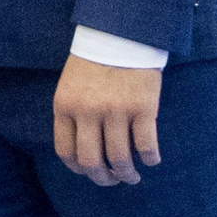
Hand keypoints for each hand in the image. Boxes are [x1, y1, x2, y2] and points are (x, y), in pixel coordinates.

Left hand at [54, 54, 161, 185]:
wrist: (119, 37)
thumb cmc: (93, 65)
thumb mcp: (70, 88)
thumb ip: (72, 117)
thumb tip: (82, 156)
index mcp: (65, 106)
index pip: (66, 151)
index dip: (79, 169)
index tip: (90, 172)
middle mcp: (88, 111)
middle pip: (91, 162)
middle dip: (103, 179)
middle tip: (113, 180)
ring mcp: (115, 111)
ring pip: (119, 159)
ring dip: (127, 175)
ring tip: (132, 176)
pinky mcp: (143, 109)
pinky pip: (146, 146)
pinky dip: (149, 159)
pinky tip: (150, 159)